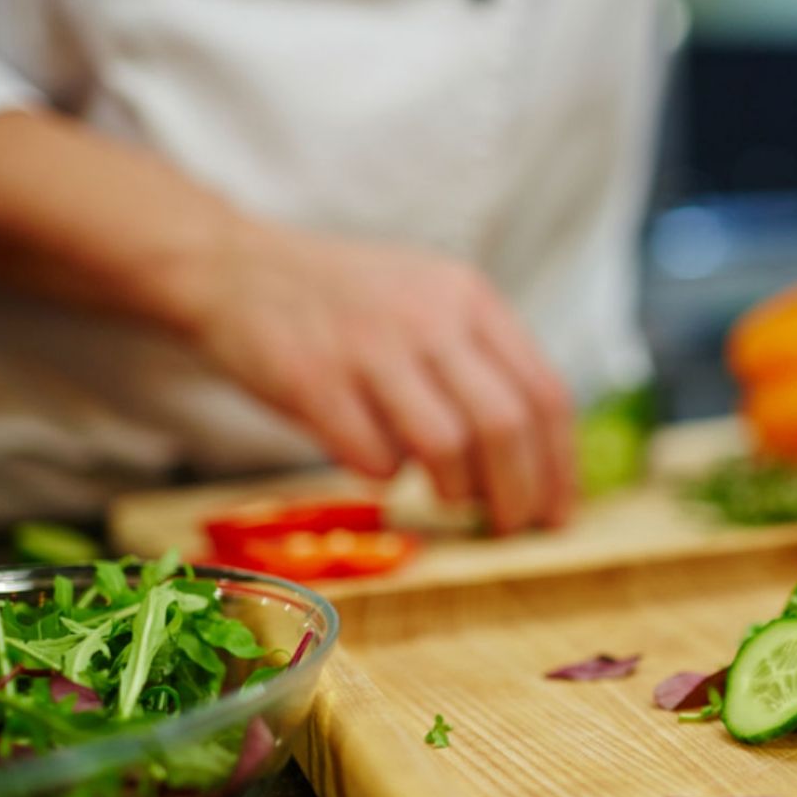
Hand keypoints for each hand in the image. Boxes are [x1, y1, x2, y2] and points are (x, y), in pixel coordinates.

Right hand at [181, 220, 575, 532]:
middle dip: (518, 494)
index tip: (559, 511)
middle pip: (504, 427)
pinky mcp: (313, 381)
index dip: (559, 465)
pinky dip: (384, 475)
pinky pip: (373, 458)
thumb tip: (539, 458)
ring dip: (455, 491)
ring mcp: (370, 347)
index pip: (544, 393)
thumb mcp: (430, 299)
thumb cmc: (349, 302)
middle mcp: (428, 316)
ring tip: (447, 496)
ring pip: (447, 448)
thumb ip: (482, 359)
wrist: (237, 269)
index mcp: (469, 297)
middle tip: (511, 527)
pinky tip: (375, 460)